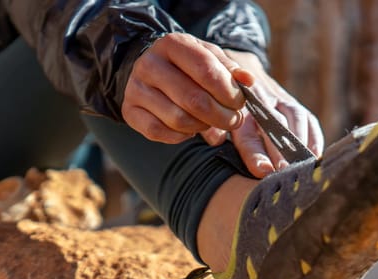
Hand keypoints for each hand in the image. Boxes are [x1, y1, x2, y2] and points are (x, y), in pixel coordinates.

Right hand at [123, 33, 323, 177]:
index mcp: (172, 44)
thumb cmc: (188, 65)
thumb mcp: (210, 57)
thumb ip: (231, 69)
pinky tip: (190, 128)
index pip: (206, 70)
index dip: (228, 92)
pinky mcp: (129, 111)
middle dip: (221, 116)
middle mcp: (150, 64)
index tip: (240, 103)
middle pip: (194, 100)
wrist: (151, 69)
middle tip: (234, 120)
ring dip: (203, 127)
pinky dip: (181, 136)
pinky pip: (159, 132)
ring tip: (213, 123)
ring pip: (178, 120)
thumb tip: (248, 82)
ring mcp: (136, 88)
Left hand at [224, 50, 323, 176]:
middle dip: (282, 152)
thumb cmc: (225, 107)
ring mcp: (280, 99)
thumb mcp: (216, 115)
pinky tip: (314, 157)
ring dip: (300, 146)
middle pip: (275, 127)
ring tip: (303, 169)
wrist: (240, 74)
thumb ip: (215, 128)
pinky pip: (309, 120)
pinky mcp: (294, 104)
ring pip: (295, 120)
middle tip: (286, 175)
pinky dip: (314, 139)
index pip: (247, 134)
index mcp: (237, 109)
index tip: (264, 171)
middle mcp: (260, 100)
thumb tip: (216, 140)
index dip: (256, 154)